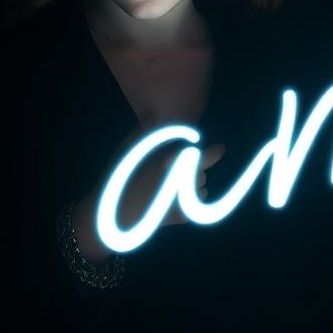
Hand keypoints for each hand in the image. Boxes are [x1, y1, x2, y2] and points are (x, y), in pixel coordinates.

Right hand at [72, 114, 225, 261]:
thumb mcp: (129, 150)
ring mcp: (183, 202)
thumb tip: (156, 115)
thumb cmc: (118, 179)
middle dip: (194, 170)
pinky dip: (189, 201)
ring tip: (171, 186)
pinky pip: (195, 205)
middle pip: (200, 173)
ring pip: (200, 189)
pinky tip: (172, 200)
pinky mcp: (181, 218)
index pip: (203, 157)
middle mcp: (181, 183)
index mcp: (170, 165)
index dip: (214, 153)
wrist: (112, 217)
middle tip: (177, 171)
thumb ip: (146, 132)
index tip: (221, 149)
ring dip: (192, 185)